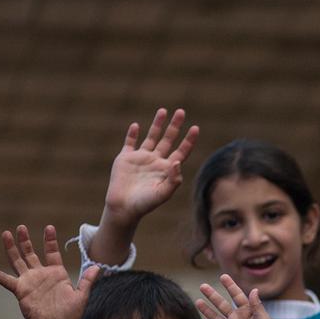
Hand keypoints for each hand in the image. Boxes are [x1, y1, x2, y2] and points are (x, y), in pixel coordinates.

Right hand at [0, 225, 101, 318]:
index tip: (49, 227)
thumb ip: (87, 281)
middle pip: (30, 253)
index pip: (52, 252)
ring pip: (18, 261)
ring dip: (11, 248)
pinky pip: (6, 281)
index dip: (50, 240)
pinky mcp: (20, 290)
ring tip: (6, 234)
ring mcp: (29, 281)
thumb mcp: (81, 297)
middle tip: (21, 227)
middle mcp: (40, 274)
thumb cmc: (68, 315)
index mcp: (56, 274)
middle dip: (25, 240)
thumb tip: (98, 266)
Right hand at [100, 108, 199, 229]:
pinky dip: (132, 134)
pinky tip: (136, 126)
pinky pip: (130, 143)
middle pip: (168, 140)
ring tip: (163, 111)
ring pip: (151, 137)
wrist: (124, 208)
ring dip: (157, 124)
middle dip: (175, 126)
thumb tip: (177, 161)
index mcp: (166, 169)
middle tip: (181, 111)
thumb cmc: (145, 204)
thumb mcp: (162, 193)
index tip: (195, 128)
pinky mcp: (125, 158)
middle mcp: (155, 161)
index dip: (188, 140)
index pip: (181, 152)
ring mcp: (140, 158)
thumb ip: (173, 179)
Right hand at [194, 275, 288, 318]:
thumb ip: (257, 307)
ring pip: (215, 318)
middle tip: (202, 286)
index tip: (223, 276)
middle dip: (212, 295)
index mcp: (247, 312)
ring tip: (197, 301)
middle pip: (222, 305)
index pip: (237, 296)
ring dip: (206, 311)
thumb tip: (254, 290)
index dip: (230, 286)